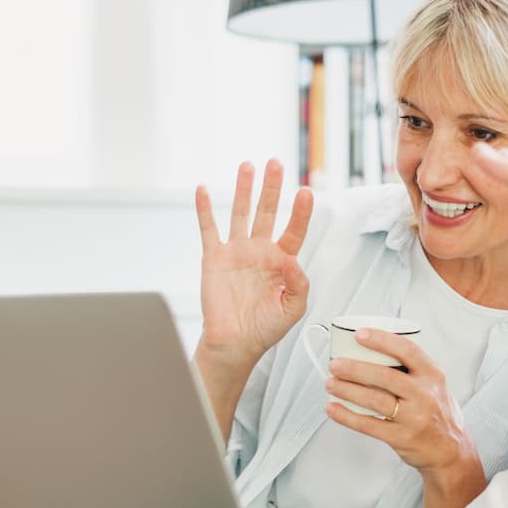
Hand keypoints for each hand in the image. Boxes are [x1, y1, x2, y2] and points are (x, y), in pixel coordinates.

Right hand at [195, 160, 314, 372]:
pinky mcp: (214, 258)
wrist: (234, 344)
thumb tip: (294, 261)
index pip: (294, 230)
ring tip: (247, 166)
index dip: (300, 212)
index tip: (306, 193)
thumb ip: (299, 285)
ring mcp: (236, 252)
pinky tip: (202, 190)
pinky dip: (204, 209)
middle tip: (276, 163)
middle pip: (267, 211)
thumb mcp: (293, 310)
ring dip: (244, 189)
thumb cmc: (264, 329)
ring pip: (240, 212)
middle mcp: (259, 251)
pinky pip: (208, 229)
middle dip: (272, 187)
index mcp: (281, 262)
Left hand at [323, 329, 481, 482]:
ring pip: (374, 400)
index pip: (407, 350)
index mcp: (432, 375)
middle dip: (354, 368)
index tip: (360, 334)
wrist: (451, 451)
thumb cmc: (437, 413)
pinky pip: (368, 425)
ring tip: (330, 383)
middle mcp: (424, 395)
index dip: (381, 340)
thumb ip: (410, 369)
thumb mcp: (434, 385)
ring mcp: (413, 417)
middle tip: (335, 364)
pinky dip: (347, 416)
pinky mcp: (401, 438)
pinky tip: (333, 408)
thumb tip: (370, 352)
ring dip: (347, 390)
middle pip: (384, 376)